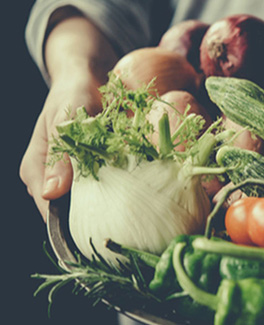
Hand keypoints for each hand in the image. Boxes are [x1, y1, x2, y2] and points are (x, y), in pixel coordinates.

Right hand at [19, 14, 117, 219]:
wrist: (90, 79)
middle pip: (71, 214)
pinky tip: (141, 199)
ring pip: (93, 205)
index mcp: (36, 171)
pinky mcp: (97, 171)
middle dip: (96, 224)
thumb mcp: (63, 118)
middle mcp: (54, 179)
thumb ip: (59, 153)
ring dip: (112, 211)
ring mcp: (75, 177)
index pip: (49, 212)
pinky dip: (123, 194)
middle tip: (124, 233)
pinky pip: (110, 189)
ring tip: (135, 221)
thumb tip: (52, 194)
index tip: (98, 238)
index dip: (71, 229)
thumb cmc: (72, 94)